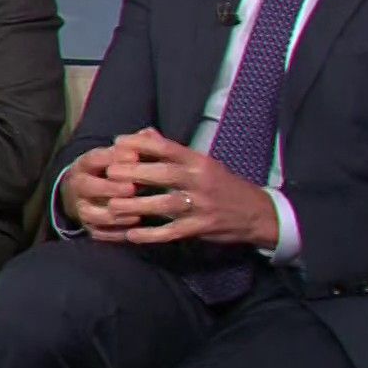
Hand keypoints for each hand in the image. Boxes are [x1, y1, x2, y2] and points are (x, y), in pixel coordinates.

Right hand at [57, 140, 141, 241]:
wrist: (79, 193)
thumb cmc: (106, 170)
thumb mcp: (113, 155)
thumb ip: (133, 145)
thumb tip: (150, 133)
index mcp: (84, 164)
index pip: (94, 158)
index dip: (113, 157)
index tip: (134, 156)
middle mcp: (77, 185)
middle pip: (90, 187)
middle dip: (112, 188)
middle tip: (133, 188)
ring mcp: (80, 208)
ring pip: (94, 213)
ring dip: (116, 214)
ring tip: (138, 212)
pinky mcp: (87, 227)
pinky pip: (100, 233)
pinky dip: (117, 232)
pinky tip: (135, 228)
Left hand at [102, 129, 278, 248]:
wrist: (257, 213)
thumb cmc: (222, 185)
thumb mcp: (202, 163)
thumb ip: (172, 150)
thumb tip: (145, 132)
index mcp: (198, 161)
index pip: (168, 148)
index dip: (141, 144)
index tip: (117, 143)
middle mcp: (200, 181)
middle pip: (164, 174)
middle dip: (135, 172)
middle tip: (110, 172)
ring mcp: (201, 206)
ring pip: (166, 204)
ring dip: (137, 205)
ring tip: (113, 206)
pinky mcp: (201, 228)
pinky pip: (173, 232)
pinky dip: (151, 235)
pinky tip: (131, 235)